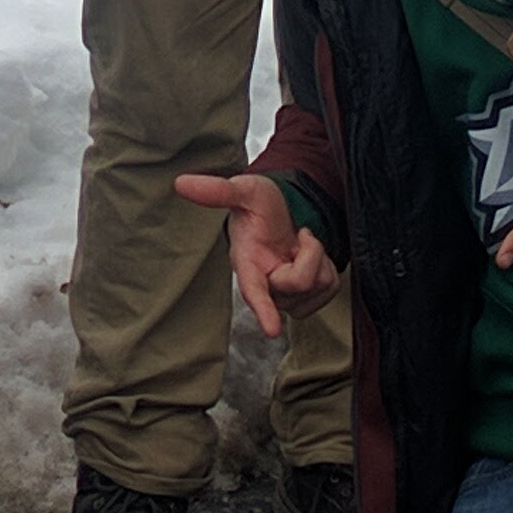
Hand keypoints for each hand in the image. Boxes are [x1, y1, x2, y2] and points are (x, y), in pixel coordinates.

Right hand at [172, 170, 338, 334]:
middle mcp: (264, 285)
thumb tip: (181, 183)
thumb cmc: (259, 206)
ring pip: (317, 287)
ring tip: (301, 244)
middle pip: (299, 283)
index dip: (262, 310)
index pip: (253, 291)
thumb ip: (217, 190)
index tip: (272, 329)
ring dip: (319, 259)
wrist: (280, 213)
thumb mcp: (243, 190)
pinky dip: (328, 268)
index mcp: (246, 263)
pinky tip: (310, 257)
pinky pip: (330, 289)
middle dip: (309, 253)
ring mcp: (285, 296)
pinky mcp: (305, 299)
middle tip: (300, 233)